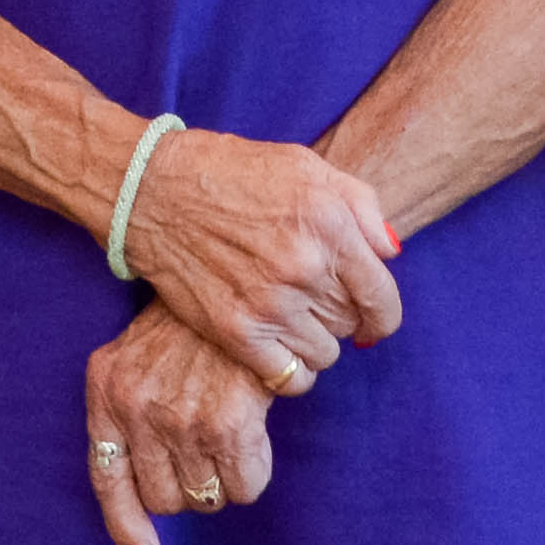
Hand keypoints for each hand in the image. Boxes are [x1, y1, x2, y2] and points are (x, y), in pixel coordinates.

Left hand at [81, 307, 277, 544]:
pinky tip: (255, 436)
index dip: (128, 528)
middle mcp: (136, 410)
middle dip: (189, 485)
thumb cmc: (190, 322)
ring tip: (230, 435)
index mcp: (106, 392)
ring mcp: (180, 419)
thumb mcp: (137, 359)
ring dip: (223, 479)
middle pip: (166, 499)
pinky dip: (254, 474)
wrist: (237, 274)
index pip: (108, 482)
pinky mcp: (228, 423)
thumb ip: (129, 421)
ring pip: (206, 498)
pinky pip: (245, 488)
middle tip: (207, 445)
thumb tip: (145, 532)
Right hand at [110, 128, 403, 390]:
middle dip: (341, 316)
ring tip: (291, 319)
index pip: (382, 298)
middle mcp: (304, 266)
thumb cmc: (233, 174)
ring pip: (324, 354)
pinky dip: (290, 371)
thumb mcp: (308, 166)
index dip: (383, 316)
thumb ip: (362, 207)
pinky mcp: (235, 331)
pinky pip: (289, 378)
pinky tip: (278, 349)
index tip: (374, 321)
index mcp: (329, 224)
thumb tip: (389, 254)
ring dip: (314, 342)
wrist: (155, 191)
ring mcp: (269, 302)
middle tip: (314, 301)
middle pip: (352, 324)